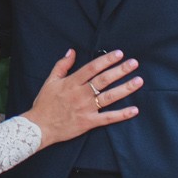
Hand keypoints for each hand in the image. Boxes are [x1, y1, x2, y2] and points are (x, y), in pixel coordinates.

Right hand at [23, 49, 141, 145]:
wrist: (39, 127)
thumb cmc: (44, 103)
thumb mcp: (50, 81)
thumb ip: (62, 65)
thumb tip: (72, 51)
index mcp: (71, 82)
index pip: (92, 68)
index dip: (106, 60)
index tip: (119, 53)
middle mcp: (81, 94)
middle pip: (103, 80)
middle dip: (120, 70)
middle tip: (134, 63)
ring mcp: (86, 109)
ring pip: (109, 97)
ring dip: (125, 89)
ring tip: (138, 81)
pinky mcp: (89, 122)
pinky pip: (108, 118)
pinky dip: (122, 115)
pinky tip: (134, 110)